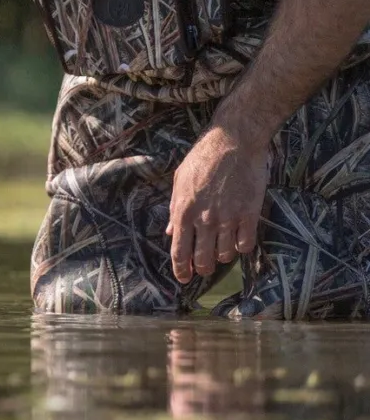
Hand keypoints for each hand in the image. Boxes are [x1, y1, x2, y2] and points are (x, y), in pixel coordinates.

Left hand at [166, 126, 268, 284]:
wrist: (234, 140)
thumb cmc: (204, 156)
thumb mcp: (180, 179)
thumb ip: (175, 208)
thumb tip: (170, 231)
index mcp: (183, 211)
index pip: (179, 252)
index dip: (181, 270)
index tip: (184, 279)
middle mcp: (204, 219)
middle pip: (202, 260)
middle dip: (203, 269)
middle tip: (205, 268)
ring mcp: (227, 218)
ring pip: (225, 255)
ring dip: (222, 256)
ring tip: (223, 248)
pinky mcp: (249, 214)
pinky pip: (246, 245)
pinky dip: (242, 247)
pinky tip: (240, 238)